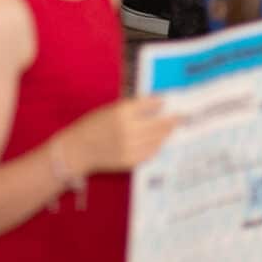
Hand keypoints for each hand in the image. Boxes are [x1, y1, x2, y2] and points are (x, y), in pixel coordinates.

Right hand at [58, 97, 175, 173]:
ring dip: (166, 133)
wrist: (79, 149)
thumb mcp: (110, 109)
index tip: (169, 101)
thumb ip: (132, 108)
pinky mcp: (130, 161)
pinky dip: (156, 146)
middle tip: (182, 117)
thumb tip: (156, 104)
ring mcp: (130, 147)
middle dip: (172, 120)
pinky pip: (150, 152)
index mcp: (122, 112)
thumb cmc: (93, 125)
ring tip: (172, 128)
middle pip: (159, 124)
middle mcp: (128, 129)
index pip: (150, 104)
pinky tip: (159, 141)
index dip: (161, 102)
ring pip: (157, 139)